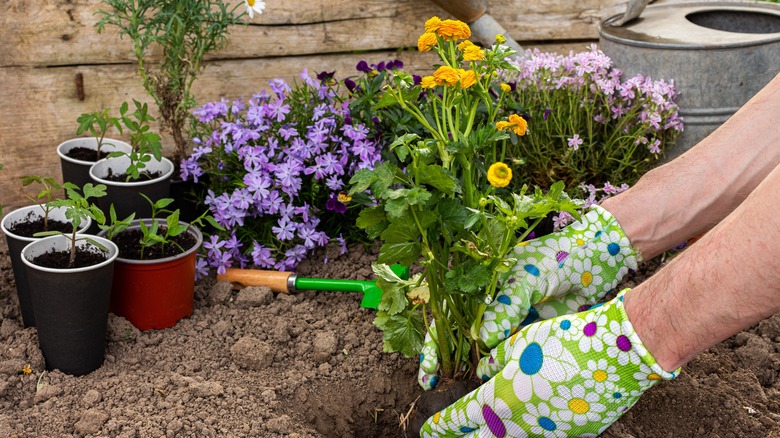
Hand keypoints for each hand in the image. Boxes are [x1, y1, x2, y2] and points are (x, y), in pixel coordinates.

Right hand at [418, 206, 638, 389]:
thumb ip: (505, 307)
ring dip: (476, 368)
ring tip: (465, 390)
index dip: (434, 341)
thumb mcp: (527, 277)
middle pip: (461, 335)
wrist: (600, 258)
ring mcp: (511, 317)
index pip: (447, 313)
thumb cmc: (558, 257)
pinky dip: (504, 367)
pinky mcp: (532, 330)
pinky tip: (497, 382)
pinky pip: (513, 352)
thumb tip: (481, 341)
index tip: (428, 369)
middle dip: (448, 362)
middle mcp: (491, 301)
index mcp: (481, 281)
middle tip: (436, 387)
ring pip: (486, 348)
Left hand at [421, 290, 677, 436]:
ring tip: (483, 433)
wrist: (620, 353)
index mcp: (503, 397)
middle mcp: (522, 422)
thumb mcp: (523, 342)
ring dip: (498, 435)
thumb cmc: (568, 339)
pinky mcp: (576, 433)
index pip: (463, 417)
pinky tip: (530, 420)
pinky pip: (544, 434)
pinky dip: (531, 429)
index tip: (429, 428)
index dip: (444, 424)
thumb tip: (483, 370)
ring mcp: (551, 432)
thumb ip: (497, 359)